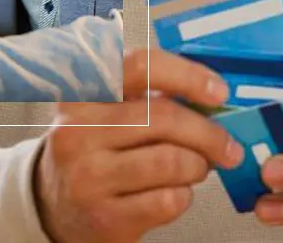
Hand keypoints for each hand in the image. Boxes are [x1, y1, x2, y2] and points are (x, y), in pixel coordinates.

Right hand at [33, 48, 244, 242]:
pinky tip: (176, 191)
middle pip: (162, 117)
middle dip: (208, 132)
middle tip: (227, 145)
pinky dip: (184, 195)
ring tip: (198, 167)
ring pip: (170, 161)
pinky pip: (167, 201)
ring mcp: (87, 174)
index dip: (186, 75)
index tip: (218, 91)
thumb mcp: (106, 108)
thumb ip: (148, 94)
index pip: (139, 66)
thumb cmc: (94, 145)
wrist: (54, 202)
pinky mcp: (103, 216)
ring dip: (198, 165)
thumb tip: (210, 95)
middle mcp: (77, 127)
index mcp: (82, 89)